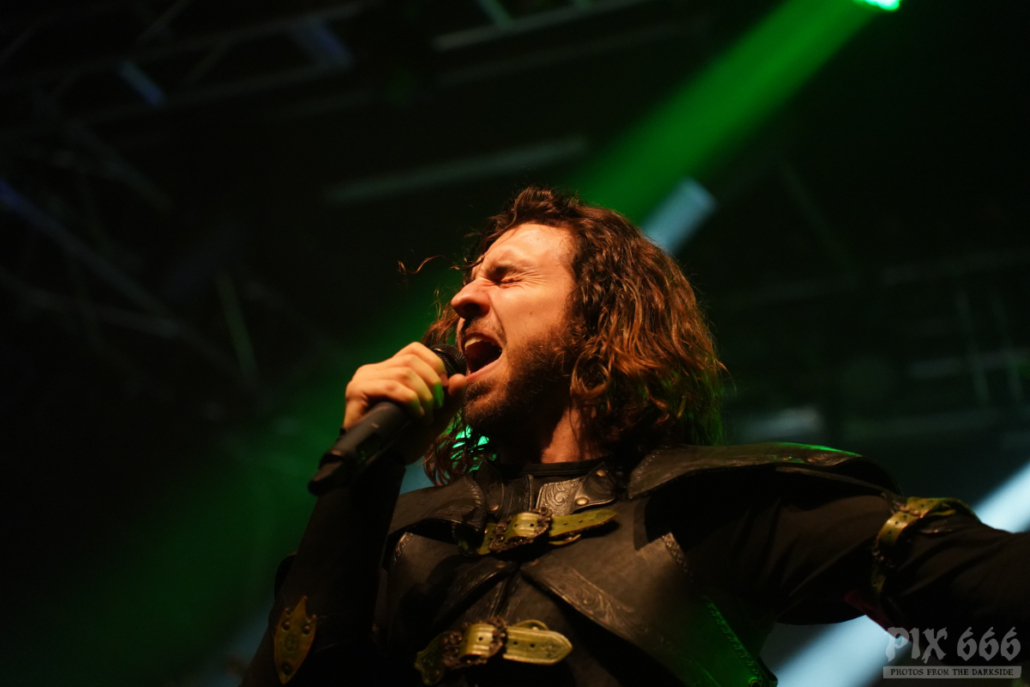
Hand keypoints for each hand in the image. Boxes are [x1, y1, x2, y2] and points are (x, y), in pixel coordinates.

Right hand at [343, 342, 465, 463]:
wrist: (384, 463)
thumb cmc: (405, 439)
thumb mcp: (436, 417)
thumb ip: (450, 398)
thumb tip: (461, 377)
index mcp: (390, 370)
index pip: (414, 349)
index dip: (434, 364)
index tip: (443, 388)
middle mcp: (374, 369)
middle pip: (411, 359)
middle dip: (432, 382)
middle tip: (437, 406)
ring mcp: (364, 379)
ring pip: (404, 373)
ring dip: (423, 395)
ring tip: (427, 415)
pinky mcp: (357, 391)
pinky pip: (391, 387)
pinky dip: (411, 400)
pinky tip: (417, 415)